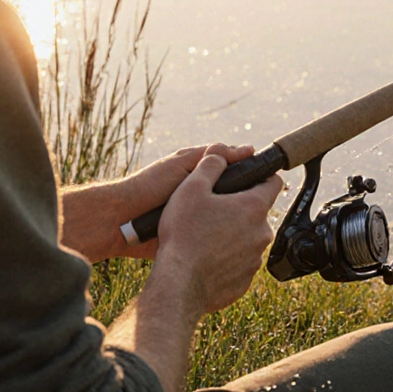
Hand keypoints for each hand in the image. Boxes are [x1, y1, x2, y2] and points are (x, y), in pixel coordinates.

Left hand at [60, 144, 256, 262]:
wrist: (123, 221)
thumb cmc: (150, 187)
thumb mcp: (183, 164)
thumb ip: (211, 157)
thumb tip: (247, 150)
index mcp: (201, 177)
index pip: (235, 173)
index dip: (251, 175)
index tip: (269, 179)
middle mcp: (205, 198)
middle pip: (236, 199)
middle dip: (247, 203)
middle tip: (264, 208)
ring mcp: (201, 220)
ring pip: (230, 220)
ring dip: (239, 223)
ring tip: (255, 225)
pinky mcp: (196, 238)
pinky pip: (218, 238)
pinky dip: (227, 238)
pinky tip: (239, 241)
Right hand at [152, 145, 283, 313]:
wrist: (179, 284)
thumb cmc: (184, 234)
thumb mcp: (190, 188)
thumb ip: (210, 165)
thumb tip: (220, 155)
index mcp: (254, 207)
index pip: (274, 182)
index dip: (262, 176)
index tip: (249, 178)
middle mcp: (262, 233)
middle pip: (258, 213)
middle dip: (240, 209)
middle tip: (214, 210)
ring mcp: (255, 259)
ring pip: (248, 239)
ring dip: (233, 235)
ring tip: (205, 237)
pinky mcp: (244, 281)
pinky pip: (239, 264)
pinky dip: (226, 260)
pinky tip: (205, 259)